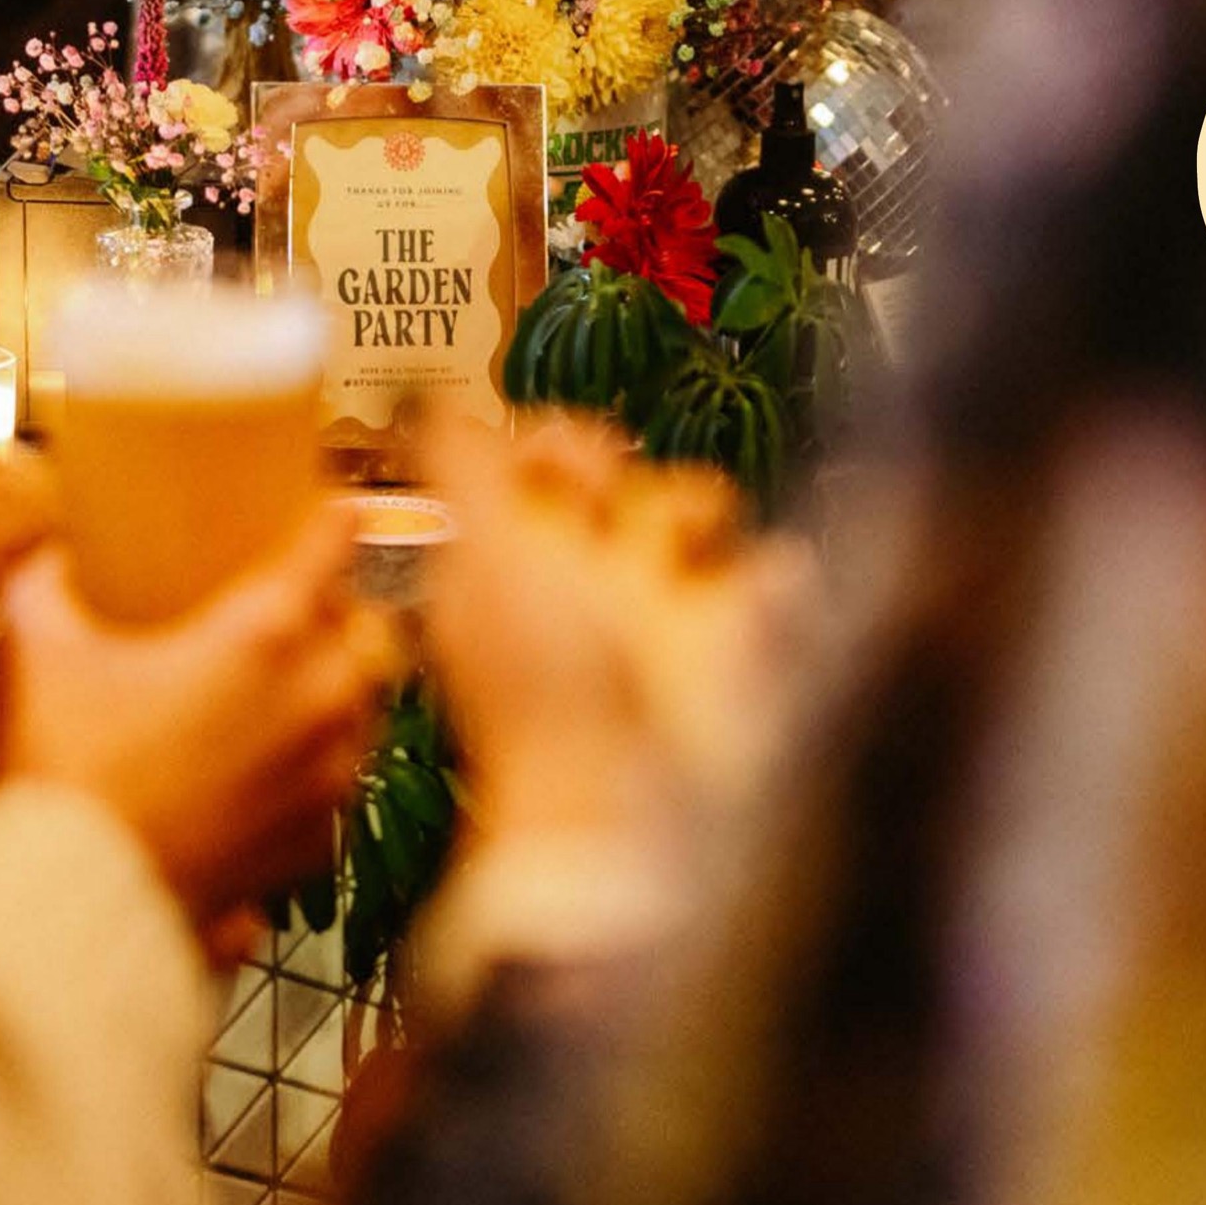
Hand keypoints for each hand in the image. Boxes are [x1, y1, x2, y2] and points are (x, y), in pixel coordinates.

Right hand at [0, 507, 389, 925]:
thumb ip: (49, 592)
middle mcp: (319, 695)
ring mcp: (332, 770)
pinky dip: (321, 761)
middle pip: (370, 625)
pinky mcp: (325, 833)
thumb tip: (47, 562)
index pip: (333, 543)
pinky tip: (275, 764)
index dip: (333, 518)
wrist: (84, 893)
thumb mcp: (49, 657)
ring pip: (371, 703)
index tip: (332, 508)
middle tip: (298, 612)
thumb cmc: (68, 768)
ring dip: (340, 686)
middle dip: (341, 613)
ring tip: (290, 688)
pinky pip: (345, 776)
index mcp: (266, 633)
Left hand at [419, 413, 809, 840]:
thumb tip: (428, 399)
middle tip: (608, 511)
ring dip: (693, 508)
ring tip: (671, 560)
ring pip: (702, 505)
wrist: (620, 805)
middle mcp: (592, 579)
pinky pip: (777, 575)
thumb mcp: (486, 564)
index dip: (554, 445)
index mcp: (523, 560)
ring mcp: (668, 610)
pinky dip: (774, 577)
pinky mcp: (737, 643)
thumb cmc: (542, 689)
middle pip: (627, 473)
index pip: (544, 463)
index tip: (556, 469)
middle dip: (626, 473)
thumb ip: (462, 473)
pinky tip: (747, 595)